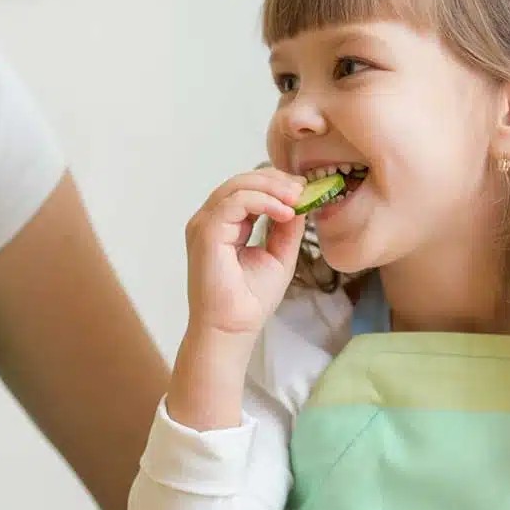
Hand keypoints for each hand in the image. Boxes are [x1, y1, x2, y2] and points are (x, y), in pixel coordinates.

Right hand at [182, 168, 306, 338]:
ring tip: (297, 199)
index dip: (276, 184)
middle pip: (242, 181)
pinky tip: (284, 212)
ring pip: (237, 186)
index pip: (247, 189)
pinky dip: (263, 202)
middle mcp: (211, 220)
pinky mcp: (206, 232)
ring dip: (271, 188)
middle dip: (276, 181)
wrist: (233, 328)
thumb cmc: (250, 300)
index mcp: (225, 224)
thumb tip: (300, 202)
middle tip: (303, 189)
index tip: (304, 189)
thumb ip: (286, 228)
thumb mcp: (279, 255)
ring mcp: (205, 224)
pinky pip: (235, 202)